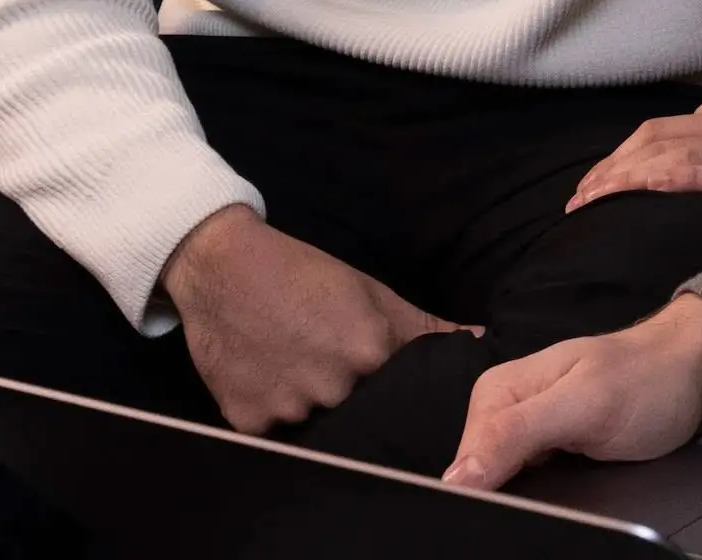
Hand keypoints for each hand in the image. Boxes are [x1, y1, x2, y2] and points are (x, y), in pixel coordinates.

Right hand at [159, 204, 465, 431]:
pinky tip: (268, 379)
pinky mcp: (248, 421)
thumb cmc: (302, 274)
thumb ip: (425, 327)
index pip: (399, 398)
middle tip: (328, 371)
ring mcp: (287, 409)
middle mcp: (331, 388)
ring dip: (311, 409)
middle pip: (358, 417)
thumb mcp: (370, 293)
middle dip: (352, 402)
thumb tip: (479, 341)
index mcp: (369, 353)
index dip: (394, 395)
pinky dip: (273, 413)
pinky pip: (273, 435)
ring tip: (296, 371)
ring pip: (315, 428)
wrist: (222, 266)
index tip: (384, 389)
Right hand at [444, 296, 701, 488]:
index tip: (501, 518)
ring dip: (518, 499)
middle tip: (547, 499)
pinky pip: (526, 484)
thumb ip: (517, 433)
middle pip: (478, 476)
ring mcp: (526, 432)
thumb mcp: (583, 405)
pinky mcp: (548, 451)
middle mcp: (504, 410)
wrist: (692, 373)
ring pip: (501, 484)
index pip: (464, 463)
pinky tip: (554, 500)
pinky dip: (536, 496)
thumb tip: (457, 476)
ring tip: (554, 497)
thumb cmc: (646, 381)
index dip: (477, 495)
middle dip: (499, 498)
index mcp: (497, 392)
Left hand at [566, 101, 701, 215]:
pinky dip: (675, 176)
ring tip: (595, 201)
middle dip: (610, 169)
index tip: (587, 189)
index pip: (656, 131)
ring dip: (627, 176)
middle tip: (578, 202)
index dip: (616, 158)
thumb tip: (673, 152)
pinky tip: (647, 187)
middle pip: (654, 139)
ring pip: (673, 153)